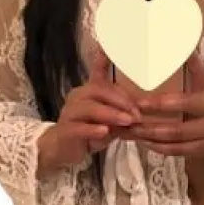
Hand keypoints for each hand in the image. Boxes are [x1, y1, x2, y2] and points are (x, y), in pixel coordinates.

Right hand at [39, 45, 140, 169]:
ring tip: (126, 122)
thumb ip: (121, 113)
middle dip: (120, 102)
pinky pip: (79, 127)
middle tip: (137, 114)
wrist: (62, 150)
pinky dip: (92, 129)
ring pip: (90, 108)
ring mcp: (69, 113)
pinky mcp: (65, 130)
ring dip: (110, 114)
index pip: (102, 78)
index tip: (112, 54)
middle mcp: (77, 97)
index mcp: (88, 91)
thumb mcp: (108, 120)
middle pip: (98, 91)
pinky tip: (104, 132)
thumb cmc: (88, 133)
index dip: (110, 68)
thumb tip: (141, 112)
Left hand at [128, 52, 203, 157]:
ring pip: (174, 145)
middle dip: (151, 128)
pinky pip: (176, 153)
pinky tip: (143, 142)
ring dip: (151, 140)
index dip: (162, 104)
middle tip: (130, 122)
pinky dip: (158, 149)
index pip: (184, 103)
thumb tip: (186, 45)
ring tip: (131, 133)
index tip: (140, 102)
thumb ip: (195, 67)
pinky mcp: (198, 154)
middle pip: (176, 130)